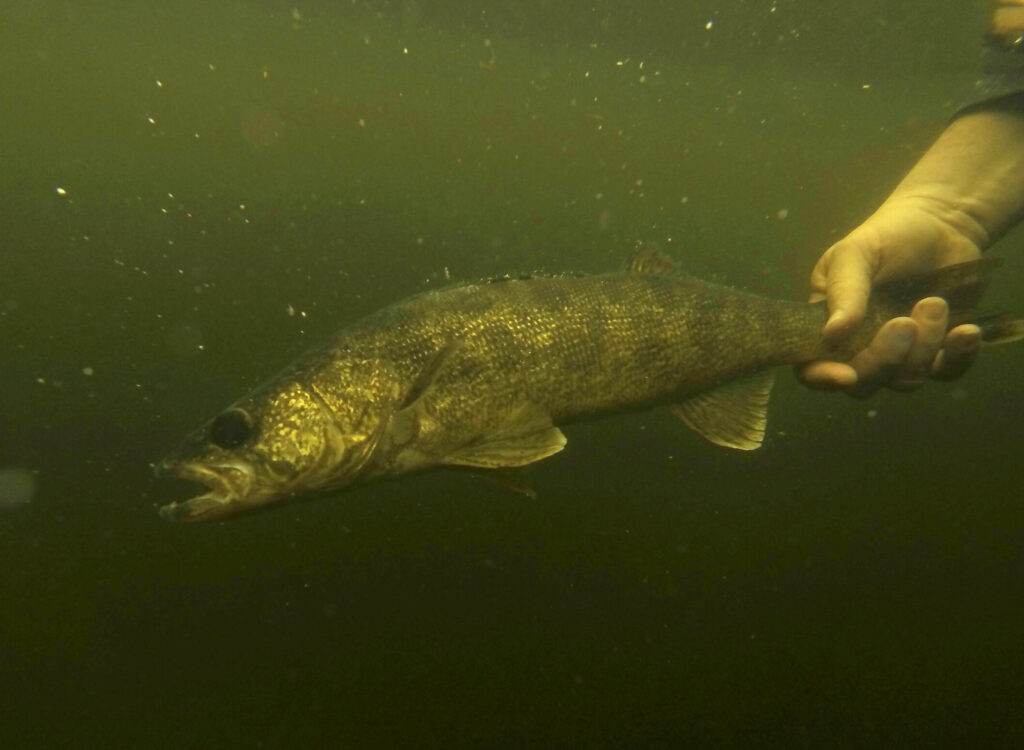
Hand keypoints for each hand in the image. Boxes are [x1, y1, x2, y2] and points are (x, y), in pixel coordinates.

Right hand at [797, 196, 984, 395]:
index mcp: (827, 327)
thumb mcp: (854, 254)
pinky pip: (947, 372)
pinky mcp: (939, 352)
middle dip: (884, 360)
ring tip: (935, 303)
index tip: (846, 374)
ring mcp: (901, 354)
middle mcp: (860, 348)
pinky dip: (959, 357)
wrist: (941, 225)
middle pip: (863, 383)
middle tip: (904, 322)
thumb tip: (832, 334)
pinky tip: (965, 331)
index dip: (823, 378)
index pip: (812, 368)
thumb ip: (844, 291)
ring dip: (924, 346)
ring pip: (907, 380)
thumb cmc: (886, 236)